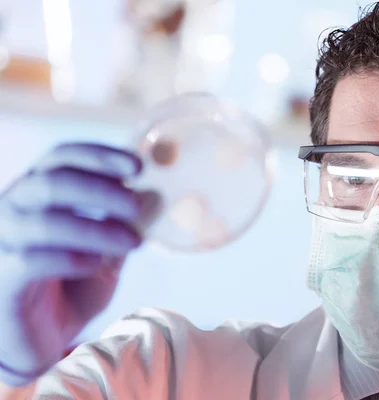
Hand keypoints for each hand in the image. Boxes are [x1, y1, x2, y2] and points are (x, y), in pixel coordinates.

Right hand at [0, 143, 143, 385]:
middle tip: (136, 206)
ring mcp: (1, 242)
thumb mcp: (105, 251)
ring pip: (44, 221)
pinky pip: (31, 260)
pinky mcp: (0, 278)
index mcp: (36, 193)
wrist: (39, 340)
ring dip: (95, 229)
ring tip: (132, 242)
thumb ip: (121, 226)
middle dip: (101, 190)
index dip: (99, 155)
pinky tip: (96, 265)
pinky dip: (71, 258)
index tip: (138, 167)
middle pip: (52, 181)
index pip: (61, 157)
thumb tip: (154, 198)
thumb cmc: (71, 288)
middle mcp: (12, 210)